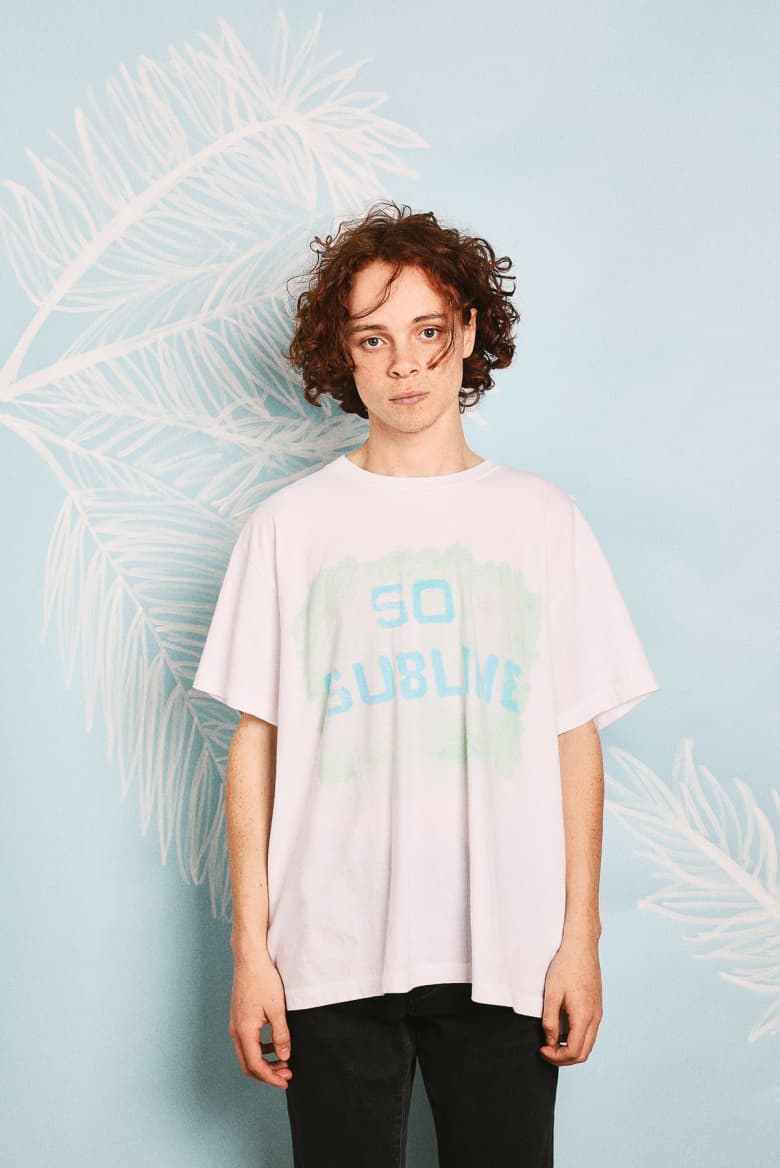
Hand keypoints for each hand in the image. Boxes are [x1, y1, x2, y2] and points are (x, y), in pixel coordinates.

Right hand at [228, 953, 293, 1089]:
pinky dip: (261, 1049)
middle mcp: (236, 1030)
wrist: (250, 958)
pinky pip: (248, 1042)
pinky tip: (275, 1045)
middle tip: (287, 1074)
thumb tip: (284, 1056)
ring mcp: (236, 1024)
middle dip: (268, 1073)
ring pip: (248, 1054)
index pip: (255, 1065)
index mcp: (244, 1031)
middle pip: (248, 1064)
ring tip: (284, 1061)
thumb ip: (281, 1035)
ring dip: (265, 1062)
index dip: (271, 1077)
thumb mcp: (277, 1009)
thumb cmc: (263, 980)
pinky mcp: (239, 1017)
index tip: (286, 1081)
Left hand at [539, 936, 602, 1065]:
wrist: (581, 946)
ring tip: (552, 1041)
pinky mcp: (596, 1006)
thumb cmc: (566, 966)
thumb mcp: (552, 995)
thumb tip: (550, 1041)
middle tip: (546, 1050)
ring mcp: (598, 1013)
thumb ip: (550, 1022)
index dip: (556, 1057)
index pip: (573, 1052)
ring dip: (570, 1049)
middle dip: (564, 1058)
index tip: (542, 1049)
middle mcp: (595, 1018)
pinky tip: (563, 1029)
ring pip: (588, 1044)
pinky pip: (589, 1032)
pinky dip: (576, 1038)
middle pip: (583, 1053)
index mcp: (584, 1017)